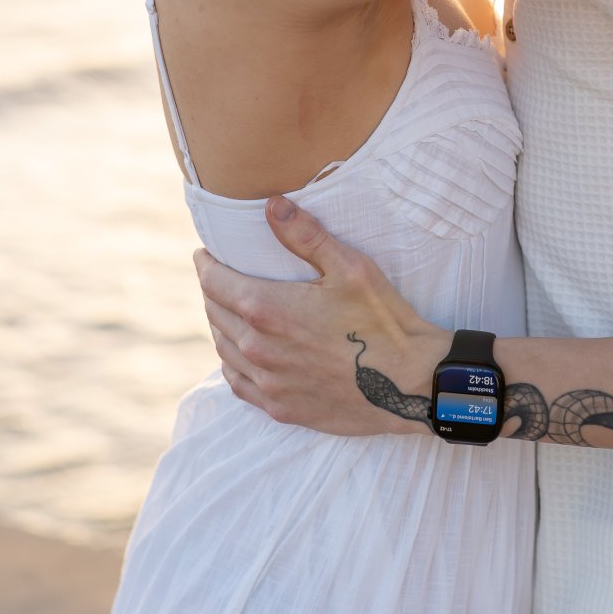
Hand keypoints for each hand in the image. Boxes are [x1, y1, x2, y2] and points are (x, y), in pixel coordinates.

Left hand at [193, 199, 448, 434]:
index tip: (204, 254)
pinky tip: (241, 354)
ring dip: (221, 325)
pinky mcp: (280, 408)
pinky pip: (238, 383)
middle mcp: (258, 348)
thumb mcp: (350, 267)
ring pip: (224, 349)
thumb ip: (306, 235)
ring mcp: (267, 383)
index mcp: (268, 309)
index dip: (205, 265)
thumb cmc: (382, 321)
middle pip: (215, 314)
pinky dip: (232, 363)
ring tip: (228, 310)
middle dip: (212, 291)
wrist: (409, 385)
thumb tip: (271, 205)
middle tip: (218, 277)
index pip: (214, 282)